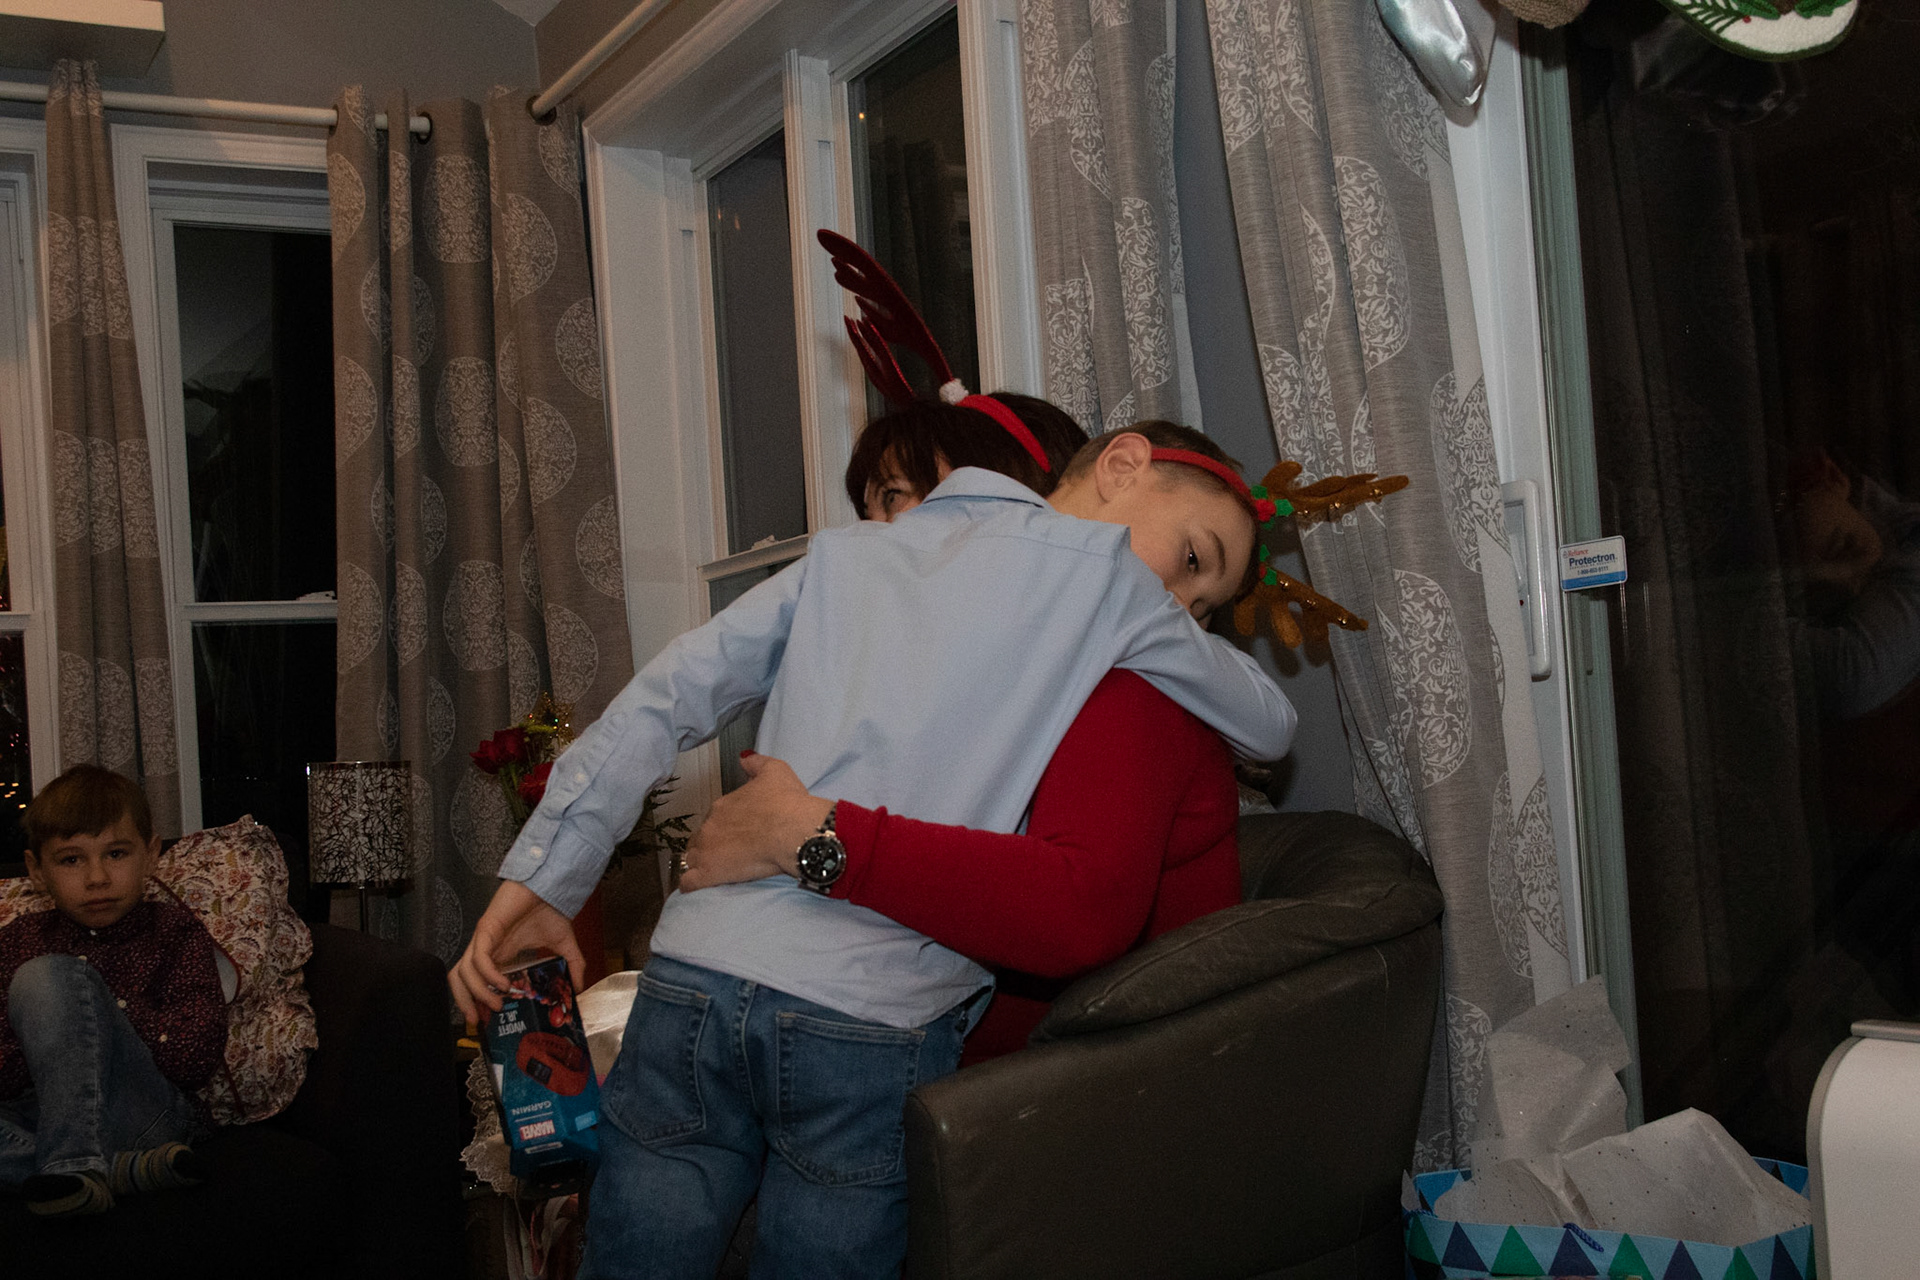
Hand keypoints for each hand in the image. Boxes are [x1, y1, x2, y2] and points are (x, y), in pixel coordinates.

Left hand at [448, 880, 586, 1026]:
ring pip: (464, 972)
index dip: (475, 1000)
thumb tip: (579, 989)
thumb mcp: (564, 946)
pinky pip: (479, 958)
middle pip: (459, 979)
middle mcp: (486, 949)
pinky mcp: (486, 929)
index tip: (487, 1019)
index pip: (475, 981)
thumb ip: (571, 967)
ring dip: (477, 993)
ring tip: (497, 1005)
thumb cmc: (550, 910)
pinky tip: (504, 984)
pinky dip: (487, 975)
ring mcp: (483, 939)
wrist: (551, 886)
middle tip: (480, 1020)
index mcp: (499, 954)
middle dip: (465, 1002)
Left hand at [678, 752, 833, 891]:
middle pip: (700, 838)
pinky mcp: (709, 873)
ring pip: (691, 859)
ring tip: (713, 871)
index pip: (714, 818)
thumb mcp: (775, 771)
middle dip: (709, 845)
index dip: (725, 827)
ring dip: (699, 864)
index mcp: (722, 806)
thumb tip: (744, 757)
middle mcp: (710, 826)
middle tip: (729, 853)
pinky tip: (696, 887)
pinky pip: (688, 882)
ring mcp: (706, 851)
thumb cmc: (787, 801)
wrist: (793, 830)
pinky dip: (690, 885)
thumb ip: (756, 763)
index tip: (738, 833)